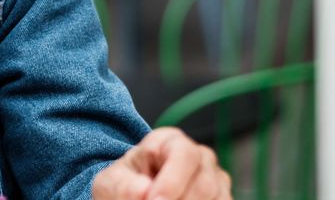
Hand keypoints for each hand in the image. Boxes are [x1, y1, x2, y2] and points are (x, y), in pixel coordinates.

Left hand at [93, 127, 231, 199]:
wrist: (131, 196)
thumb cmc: (123, 186)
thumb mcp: (112, 183)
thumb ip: (124, 186)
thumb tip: (144, 190)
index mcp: (169, 141)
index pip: (183, 154)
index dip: (171, 181)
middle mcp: (199, 156)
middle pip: (204, 182)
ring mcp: (215, 179)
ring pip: (216, 197)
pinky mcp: (222, 197)